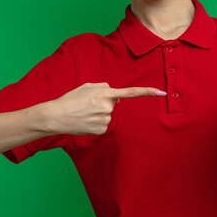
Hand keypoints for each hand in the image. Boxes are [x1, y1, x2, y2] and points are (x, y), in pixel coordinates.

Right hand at [47, 82, 165, 135]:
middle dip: (104, 102)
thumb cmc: (71, 99)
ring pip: (108, 114)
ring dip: (98, 113)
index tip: (161, 92)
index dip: (147, 92)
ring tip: (84, 112)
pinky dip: (96, 122)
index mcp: (104, 93)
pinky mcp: (101, 130)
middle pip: (113, 103)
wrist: (56, 116)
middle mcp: (107, 107)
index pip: (130, 93)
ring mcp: (105, 120)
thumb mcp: (87, 86)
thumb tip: (117, 97)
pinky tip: (85, 121)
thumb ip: (104, 87)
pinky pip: (104, 124)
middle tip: (87, 104)